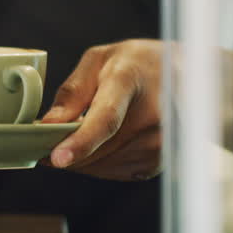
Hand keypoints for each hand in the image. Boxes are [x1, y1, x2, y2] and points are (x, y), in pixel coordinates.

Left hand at [40, 40, 163, 181]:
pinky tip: (104, 143)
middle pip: (101, 149)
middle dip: (67, 152)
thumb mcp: (98, 60)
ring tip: (83, 135)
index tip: (57, 159)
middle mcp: (152, 113)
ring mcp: (162, 140)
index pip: (106, 118)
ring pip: (105, 166)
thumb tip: (47, 125)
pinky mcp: (163, 159)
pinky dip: (102, 163)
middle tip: (48, 143)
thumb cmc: (137, 63)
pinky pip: (118, 172)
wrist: (185, 75)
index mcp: (129, 80)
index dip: (81, 142)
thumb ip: (72, 93)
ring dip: (85, 158)